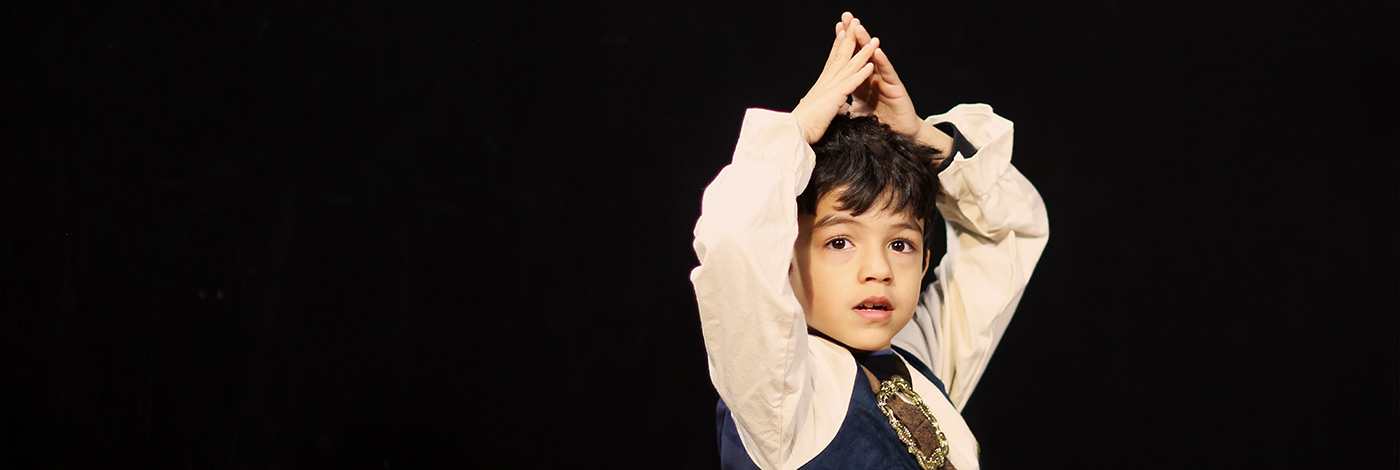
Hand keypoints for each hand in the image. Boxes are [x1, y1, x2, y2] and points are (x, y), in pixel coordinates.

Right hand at [791, 21, 878, 144]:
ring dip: (863, 52)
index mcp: (822, 84)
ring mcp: (830, 88)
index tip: (843, 32)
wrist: (794, 131)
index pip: (832, 60)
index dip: (838, 44)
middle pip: (841, 55)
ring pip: (849, 65)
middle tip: (856, 22)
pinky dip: (861, 74)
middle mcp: (826, 82)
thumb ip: (828, 105)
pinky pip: (851, 83)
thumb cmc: (804, 124)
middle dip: (850, 38)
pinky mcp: (835, 97)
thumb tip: (836, 108)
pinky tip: (870, 65)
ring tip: (874, 41)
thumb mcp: (818, 111)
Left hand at [840, 13, 952, 151]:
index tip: (837, 29)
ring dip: (867, 43)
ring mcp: (885, 80)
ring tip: (859, 29)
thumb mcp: (859, 112)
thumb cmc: (882, 123)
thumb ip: (847, 106)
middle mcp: (874, 77)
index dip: (846, 45)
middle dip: (855, 35)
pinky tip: (877, 52)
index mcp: (863, 81)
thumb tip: (833, 105)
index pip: (853, 59)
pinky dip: (882, 62)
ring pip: (874, 58)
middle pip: (862, 53)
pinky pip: (888, 73)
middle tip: (847, 18)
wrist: (900, 135)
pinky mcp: (895, 88)